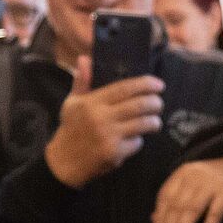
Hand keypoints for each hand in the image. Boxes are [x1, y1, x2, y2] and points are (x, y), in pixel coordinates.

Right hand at [43, 58, 163, 187]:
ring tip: (155, 120)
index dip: (145, 84)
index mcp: (92, 103)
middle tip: (159, 103)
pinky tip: (135, 138)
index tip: (158, 84)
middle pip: (138, 105)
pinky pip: (136, 143)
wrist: (64, 163)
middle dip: (155, 103)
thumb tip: (85, 58)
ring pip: (142, 124)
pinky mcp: (114, 153)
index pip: (124, 88)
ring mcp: (109, 136)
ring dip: (153, 121)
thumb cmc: (70, 129)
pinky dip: (139, 140)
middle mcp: (102, 118)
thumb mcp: (72, 103)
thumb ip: (82, 81)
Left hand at [152, 157, 222, 222]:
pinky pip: (215, 212)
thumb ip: (175, 199)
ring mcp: (212, 182)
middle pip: (178, 204)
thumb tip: (155, 221)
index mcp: (184, 173)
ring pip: (193, 209)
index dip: (161, 215)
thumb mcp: (193, 184)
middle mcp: (196, 175)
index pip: (166, 195)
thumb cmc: (215, 181)